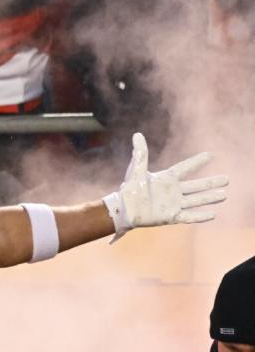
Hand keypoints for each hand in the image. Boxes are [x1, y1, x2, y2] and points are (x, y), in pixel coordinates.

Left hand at [103, 133, 227, 241]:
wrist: (123, 210)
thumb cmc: (129, 190)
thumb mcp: (137, 171)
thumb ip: (140, 154)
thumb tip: (137, 134)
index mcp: (166, 179)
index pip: (185, 168)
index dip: (197, 162)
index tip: (210, 155)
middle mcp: (172, 191)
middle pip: (196, 186)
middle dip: (211, 182)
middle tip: (227, 179)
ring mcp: (173, 204)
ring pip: (196, 200)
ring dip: (210, 197)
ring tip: (224, 194)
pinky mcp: (171, 217)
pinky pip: (189, 216)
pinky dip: (201, 216)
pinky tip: (213, 214)